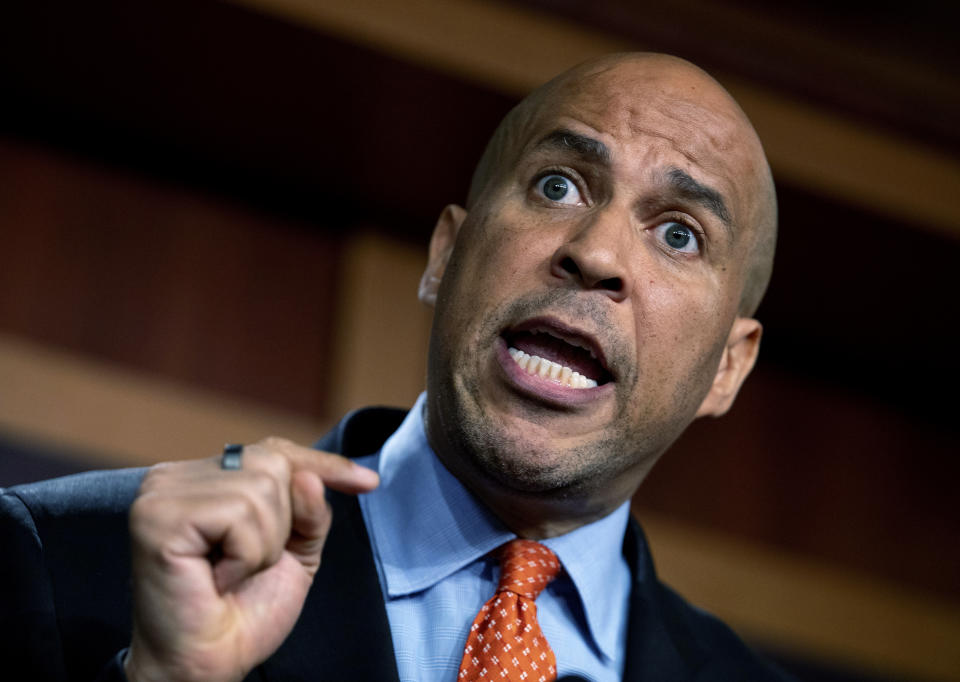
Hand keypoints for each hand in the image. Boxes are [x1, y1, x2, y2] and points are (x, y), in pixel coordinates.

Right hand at [123, 437, 378, 681]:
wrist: (208, 665)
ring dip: (263, 545)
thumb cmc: (243, 611)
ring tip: (230, 574)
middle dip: (282, 523)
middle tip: (247, 565)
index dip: (320, 465)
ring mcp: (161, 493)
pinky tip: (218, 579)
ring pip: (260, 489)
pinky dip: (246, 555)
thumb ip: (309, 509)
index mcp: (202, 478)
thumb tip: (308, 477)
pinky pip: (239, 514)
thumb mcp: (295, 550)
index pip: (272, 450)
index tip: (368, 483)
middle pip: (271, 464)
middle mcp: (174, 477)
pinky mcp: (158, 517)